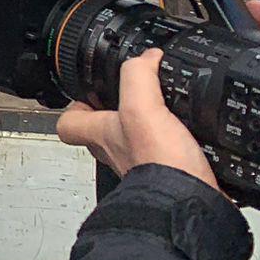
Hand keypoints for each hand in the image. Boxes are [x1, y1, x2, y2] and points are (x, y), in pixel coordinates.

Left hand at [57, 49, 217, 189]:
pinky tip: (190, 135)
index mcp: (102, 134)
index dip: (75, 106)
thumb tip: (147, 57)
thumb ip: (138, 76)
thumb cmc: (158, 163)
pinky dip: (176, 144)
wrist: (191, 202)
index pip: (69, 123)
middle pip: (103, 131)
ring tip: (167, 111)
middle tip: (134, 95)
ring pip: (135, 143)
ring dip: (148, 128)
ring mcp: (142, 166)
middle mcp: (117, 152)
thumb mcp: (142, 107)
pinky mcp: (169, 175)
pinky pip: (165, 155)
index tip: (89, 91)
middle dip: (117, 113)